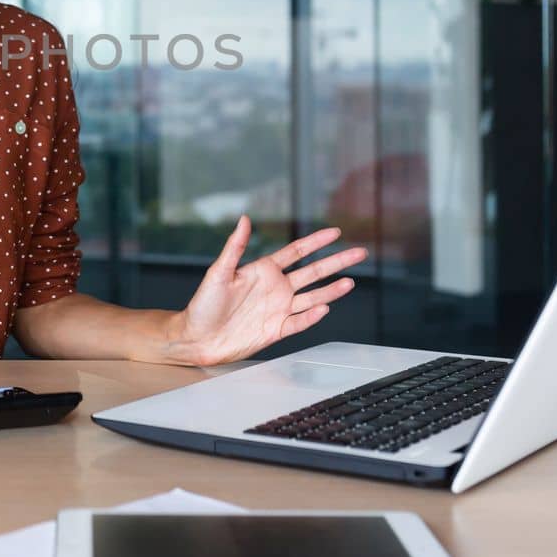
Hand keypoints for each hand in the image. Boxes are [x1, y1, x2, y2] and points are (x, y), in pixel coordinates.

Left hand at [167, 217, 366, 365]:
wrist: (197, 338)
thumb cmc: (203, 305)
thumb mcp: (219, 272)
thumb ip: (235, 247)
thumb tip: (244, 218)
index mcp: (263, 270)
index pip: (296, 252)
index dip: (316, 242)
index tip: (336, 231)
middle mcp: (275, 288)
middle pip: (313, 273)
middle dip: (336, 262)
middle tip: (359, 252)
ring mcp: (278, 309)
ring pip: (312, 298)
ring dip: (331, 290)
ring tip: (351, 281)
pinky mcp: (276, 330)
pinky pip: (300, 322)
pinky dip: (313, 316)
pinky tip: (326, 308)